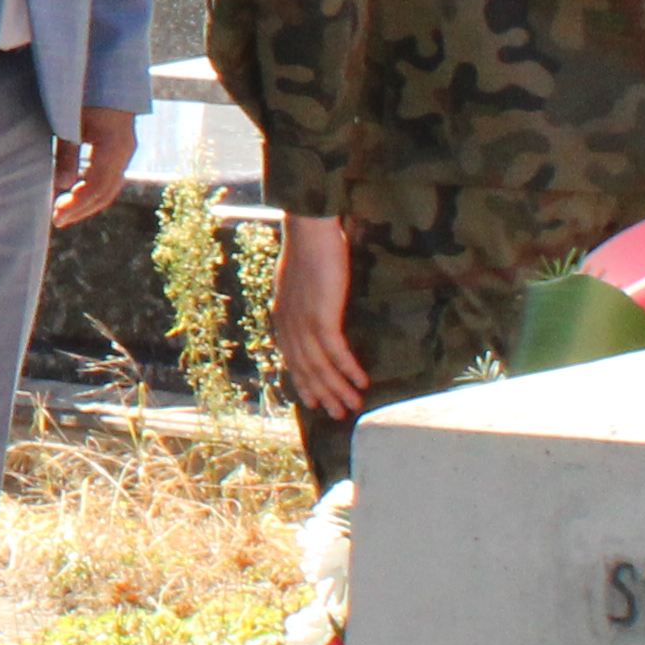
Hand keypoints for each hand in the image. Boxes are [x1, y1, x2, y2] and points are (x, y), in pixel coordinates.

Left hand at [51, 100, 140, 230]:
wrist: (108, 71)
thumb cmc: (84, 92)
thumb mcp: (71, 122)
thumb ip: (67, 154)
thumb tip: (62, 186)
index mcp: (114, 145)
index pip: (97, 187)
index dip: (77, 205)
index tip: (56, 216)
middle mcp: (126, 151)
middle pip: (106, 192)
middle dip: (82, 209)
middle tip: (58, 220)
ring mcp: (127, 150)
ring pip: (110, 187)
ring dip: (88, 202)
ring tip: (64, 212)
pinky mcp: (122, 148)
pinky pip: (110, 176)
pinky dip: (93, 189)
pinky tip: (76, 194)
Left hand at [275, 213, 366, 422]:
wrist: (309, 230)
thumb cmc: (309, 249)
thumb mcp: (299, 282)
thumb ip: (303, 301)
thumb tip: (314, 310)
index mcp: (282, 318)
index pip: (292, 359)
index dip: (304, 382)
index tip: (313, 401)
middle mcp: (289, 326)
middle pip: (305, 370)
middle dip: (322, 394)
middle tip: (337, 414)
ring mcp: (303, 324)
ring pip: (320, 368)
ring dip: (338, 390)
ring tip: (354, 406)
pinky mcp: (321, 318)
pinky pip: (336, 353)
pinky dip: (349, 370)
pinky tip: (361, 382)